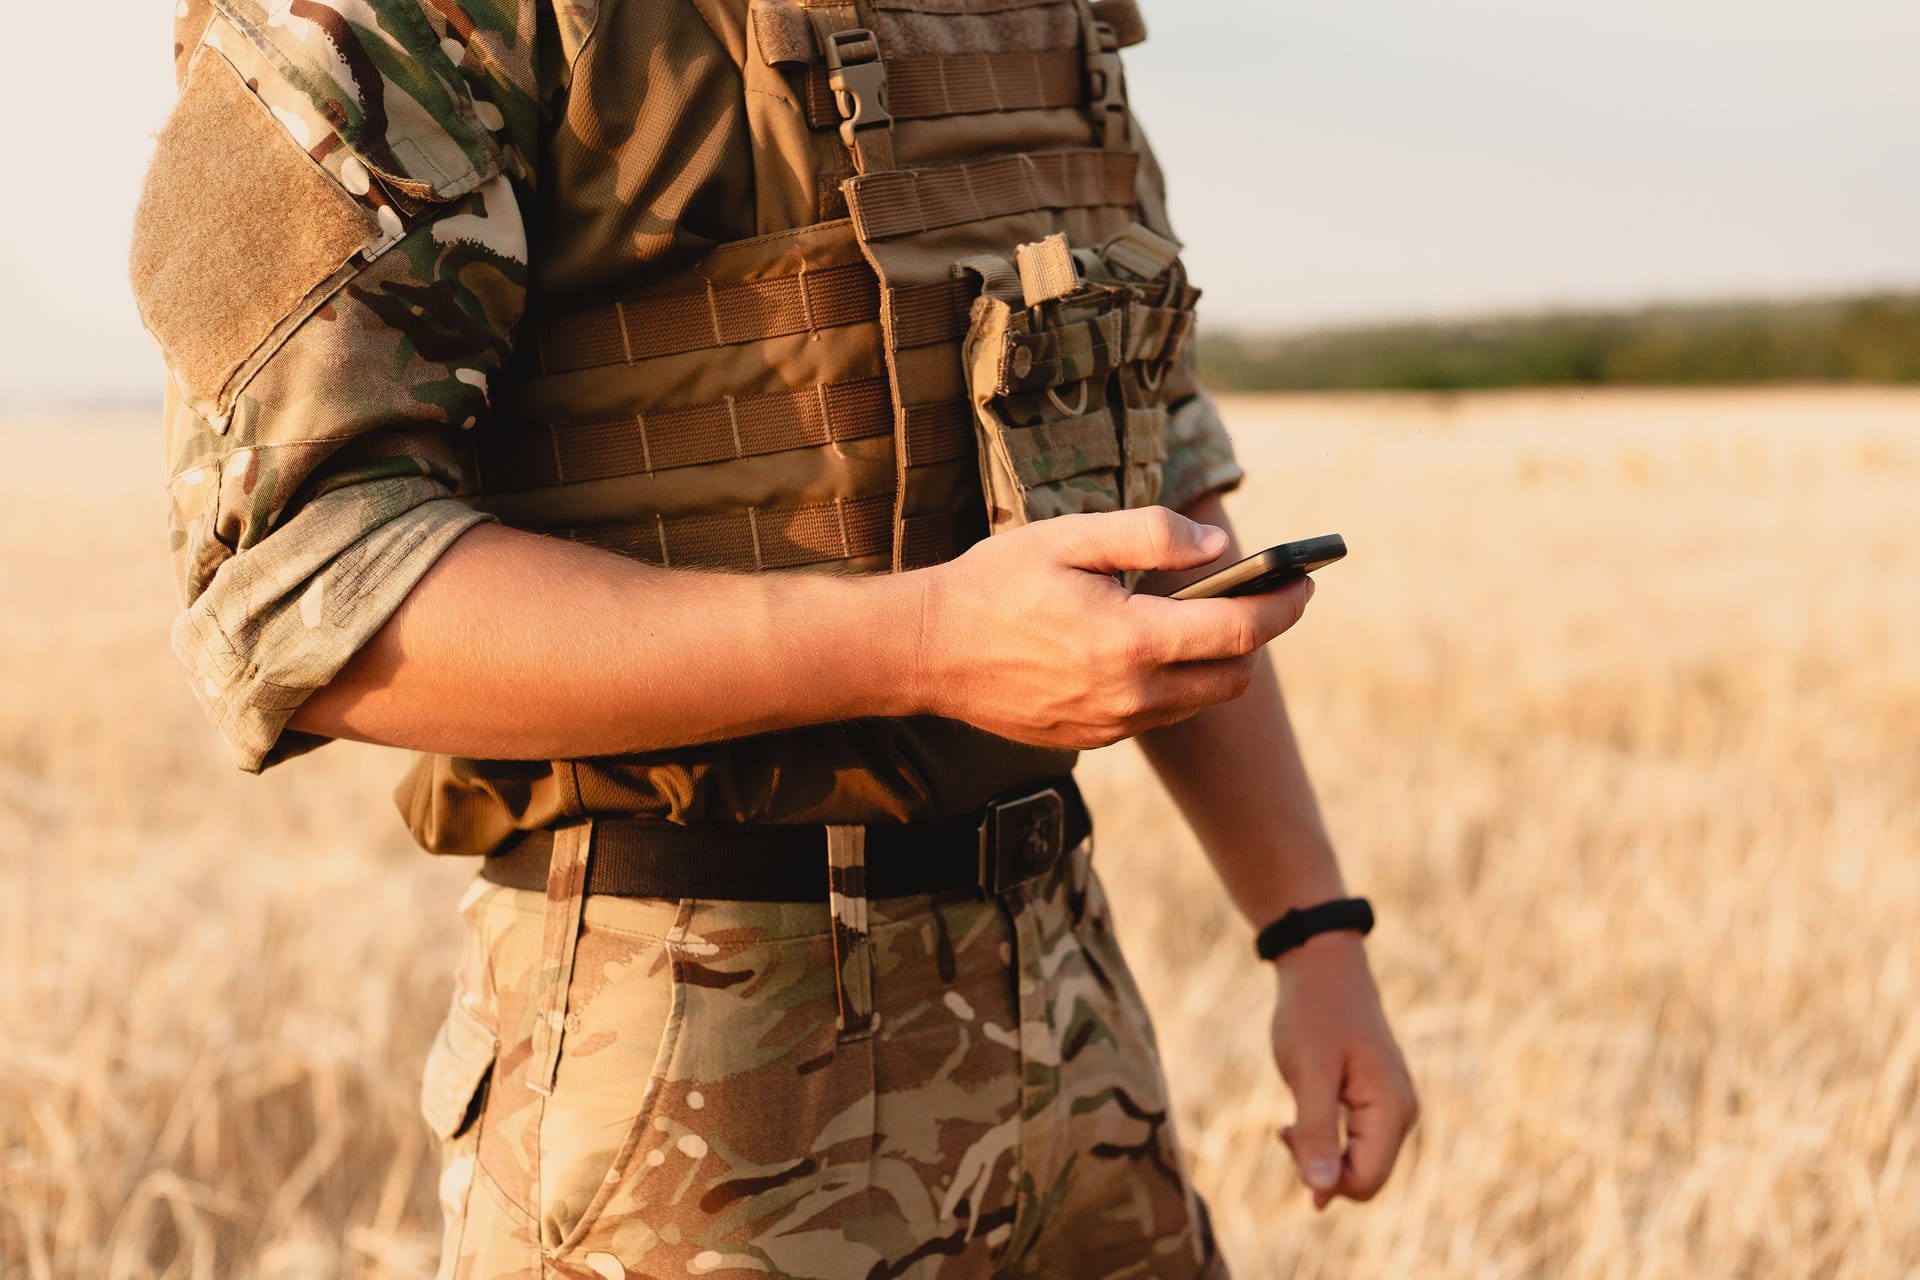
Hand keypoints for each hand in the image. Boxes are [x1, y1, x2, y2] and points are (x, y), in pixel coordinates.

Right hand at [912, 507, 1313, 748]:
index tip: (1304, 580)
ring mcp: (1111, 724)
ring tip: (1205, 618)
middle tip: (1263, 597)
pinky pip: (1158, 716)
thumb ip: (1149, 536)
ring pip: (1199, 702)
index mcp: (1132, 640)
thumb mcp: (1069, 538)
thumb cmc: (994, 584)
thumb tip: (1217, 548)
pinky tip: (1149, 649)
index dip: (1285, 603)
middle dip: (1259, 636)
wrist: (924, 652)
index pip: (1241, 629)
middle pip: (1233, 676)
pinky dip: (1173, 684)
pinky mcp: (1091, 738)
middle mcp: (1130, 694)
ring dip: (1216, 663)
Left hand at [1272, 932, 1417, 1208]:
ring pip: (1359, 1163)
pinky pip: (1357, 1143)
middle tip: (1284, 1129)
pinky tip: (1299, 1122)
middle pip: (1365, 1178)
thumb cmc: (1313, 1015)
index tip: (1287, 1137)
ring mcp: (1393, 1107)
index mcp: (1392, 1110)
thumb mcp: (1308, 1074)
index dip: (1324, 1180)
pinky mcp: (1378, 1101)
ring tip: (1289, 1123)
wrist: (1323, 967)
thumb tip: (1321, 1193)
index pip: (1366, 1182)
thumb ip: (1315, 1133)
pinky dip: (1327, 1140)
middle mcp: (1403, 1114)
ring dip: (1321, 1154)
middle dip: (1321, 1167)